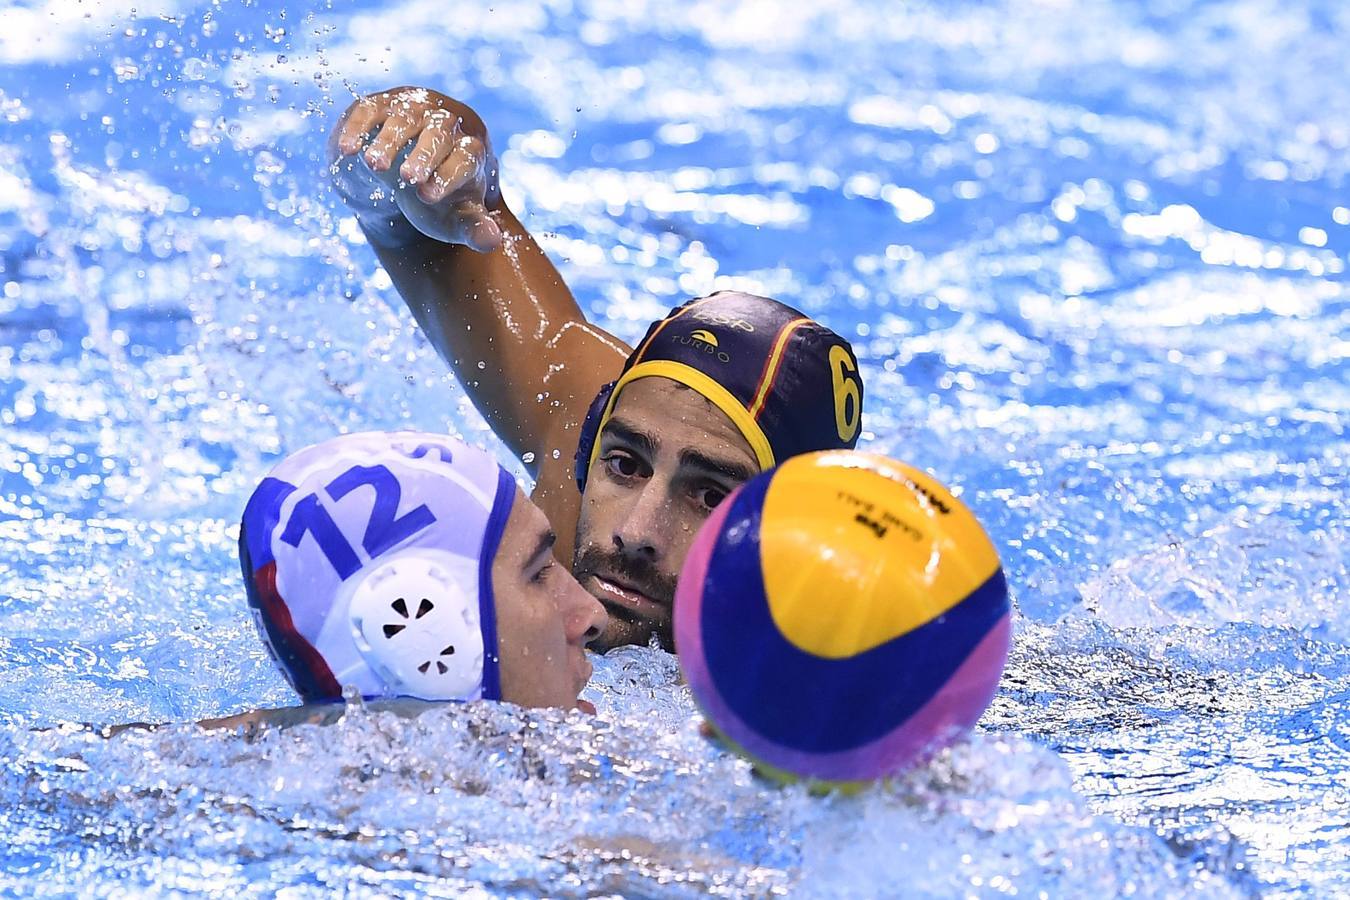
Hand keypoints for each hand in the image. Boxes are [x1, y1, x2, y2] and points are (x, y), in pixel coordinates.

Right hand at [329, 86, 502, 251]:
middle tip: (409, 178)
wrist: (408, 172)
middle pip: (439, 133)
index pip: (465, 158)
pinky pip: (370, 111)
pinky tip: (348, 149)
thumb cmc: (437, 198)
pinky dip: (359, 127)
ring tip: (375, 165)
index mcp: (469, 152)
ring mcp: (412, 112)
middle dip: (424, 154)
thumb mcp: (456, 217)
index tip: (428, 196)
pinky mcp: (381, 107)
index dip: (448, 174)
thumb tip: (491, 241)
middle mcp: (444, 125)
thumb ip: (474, 228)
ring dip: (389, 140)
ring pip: (404, 119)